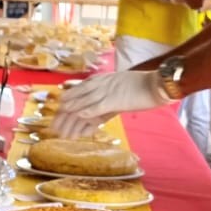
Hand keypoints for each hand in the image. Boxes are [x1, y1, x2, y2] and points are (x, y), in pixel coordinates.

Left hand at [50, 70, 168, 136]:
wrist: (157, 84)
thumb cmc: (142, 90)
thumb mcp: (120, 95)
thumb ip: (106, 105)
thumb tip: (94, 118)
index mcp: (102, 81)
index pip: (80, 92)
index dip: (67, 104)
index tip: (58, 115)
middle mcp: (102, 84)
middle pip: (77, 98)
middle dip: (64, 114)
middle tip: (53, 127)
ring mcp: (108, 90)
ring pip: (84, 103)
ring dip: (72, 117)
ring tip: (61, 129)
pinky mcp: (116, 99)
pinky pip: (99, 105)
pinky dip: (88, 110)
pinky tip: (78, 116)